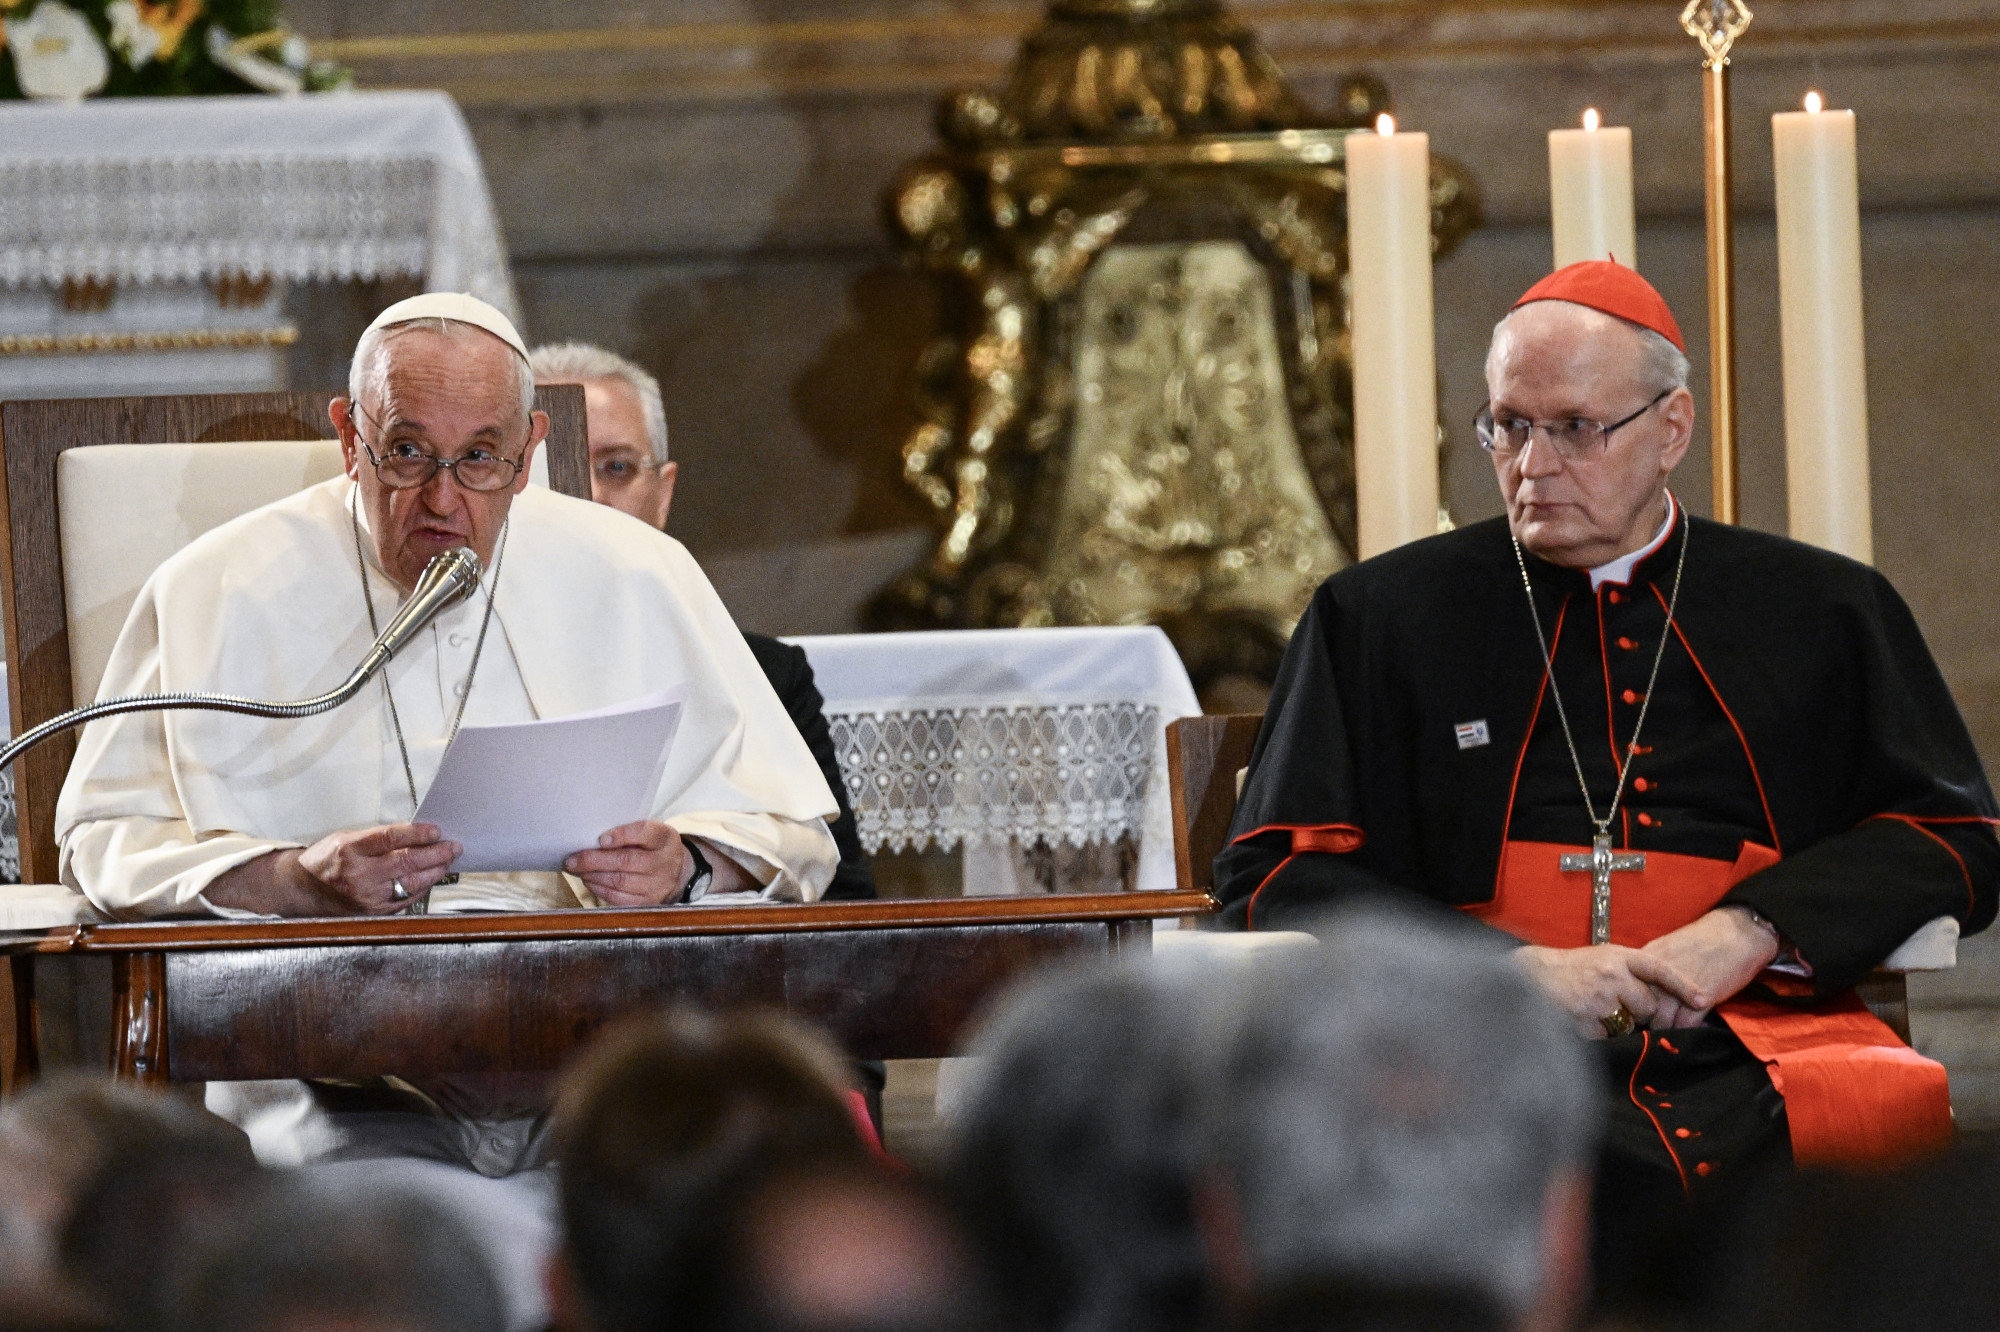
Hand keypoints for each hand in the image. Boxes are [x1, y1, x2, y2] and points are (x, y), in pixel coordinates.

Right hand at [292, 822, 459, 913]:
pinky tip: (432, 878)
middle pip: (406, 862)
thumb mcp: (346, 838)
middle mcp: (358, 874)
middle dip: (435, 854)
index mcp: (350, 850)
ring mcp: (367, 896)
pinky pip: (406, 899)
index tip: (436, 831)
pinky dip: (422, 887)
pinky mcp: (373, 912)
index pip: (391, 838)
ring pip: (411, 883)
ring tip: (447, 861)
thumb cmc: (326, 860)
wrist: (302, 890)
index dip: (418, 834)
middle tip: (453, 847)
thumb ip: (379, 838)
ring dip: (435, 871)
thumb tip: (416, 835)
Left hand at [565, 821, 689, 906]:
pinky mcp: (647, 902)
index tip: (601, 839)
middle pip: (627, 861)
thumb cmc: (652, 847)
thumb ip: (628, 832)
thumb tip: (592, 839)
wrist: (676, 872)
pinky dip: (598, 889)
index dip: (622, 835)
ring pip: (619, 881)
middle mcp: (665, 862)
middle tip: (572, 859)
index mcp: (665, 838)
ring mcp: (657, 885)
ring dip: (592, 875)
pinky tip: (588, 880)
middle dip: (594, 860)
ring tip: (576, 869)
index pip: (644, 833)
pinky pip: (618, 898)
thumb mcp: (649, 832)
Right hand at [1513, 943, 1706, 1039]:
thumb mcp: (1603, 957)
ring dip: (1617, 1022)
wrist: (1532, 975)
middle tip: (1616, 1002)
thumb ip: (1630, 971)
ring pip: (1628, 1023)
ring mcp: (1599, 998)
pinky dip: (1598, 1032)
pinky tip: (1582, 1017)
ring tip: (1594, 1007)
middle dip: (1638, 1009)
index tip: (1702, 999)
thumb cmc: (1572, 968)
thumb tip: (1660, 996)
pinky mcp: (1586, 1019)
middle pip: (1648, 1004)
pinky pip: (1607, 1035)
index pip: (1659, 969)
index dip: (1683, 985)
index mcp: (1618, 956)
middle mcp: (1612, 975)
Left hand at [1640, 907, 1780, 1024]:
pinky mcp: (1701, 1001)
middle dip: (1646, 1019)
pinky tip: (1690, 1026)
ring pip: (1661, 1022)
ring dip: (1666, 1028)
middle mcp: (1658, 976)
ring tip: (1671, 1027)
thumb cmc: (1702, 940)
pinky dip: (1686, 1030)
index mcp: (1647, 960)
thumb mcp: (1666, 947)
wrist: (1737, 934)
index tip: (1636, 1009)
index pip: (1627, 989)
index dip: (1631, 1003)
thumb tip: (1635, 984)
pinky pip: (1684, 1026)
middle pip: (1640, 1009)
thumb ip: (1650, 967)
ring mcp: (1678, 989)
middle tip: (1654, 1023)